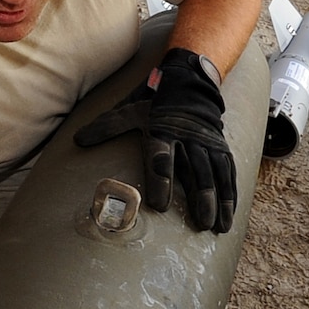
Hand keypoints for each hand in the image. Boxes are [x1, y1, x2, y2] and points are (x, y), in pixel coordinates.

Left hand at [73, 47, 236, 232]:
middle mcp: (187, 138)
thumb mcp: (128, 110)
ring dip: (219, 202)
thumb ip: (105, 127)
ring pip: (215, 175)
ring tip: (217, 227)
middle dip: (200, 199)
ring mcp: (207, 143)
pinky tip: (229, 216)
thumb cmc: (152, 101)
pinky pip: (228, 172)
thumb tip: (77, 140)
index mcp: (162, 131)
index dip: (161, 182)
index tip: (160, 205)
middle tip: (200, 224)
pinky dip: (230, 194)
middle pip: (196, 172)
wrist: (188, 81)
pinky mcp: (220, 147)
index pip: (160, 159)